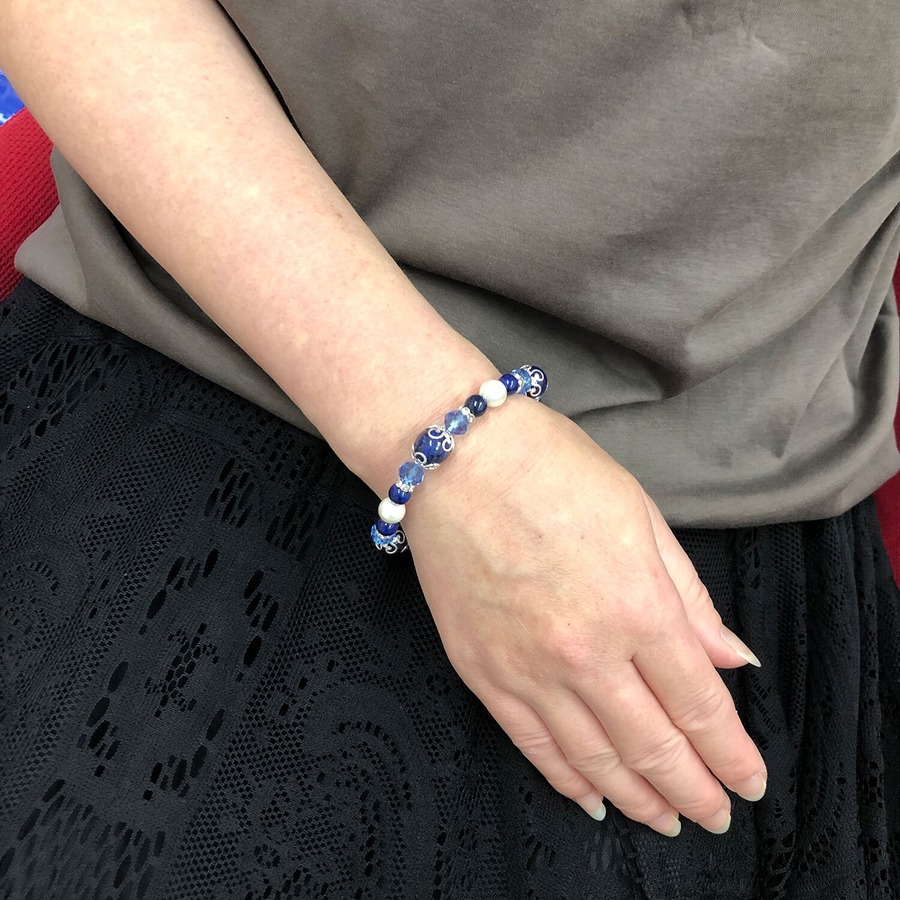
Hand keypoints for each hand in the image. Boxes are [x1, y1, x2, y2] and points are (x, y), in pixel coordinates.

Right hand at [403, 397, 766, 836]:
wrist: (454, 458)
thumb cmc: (552, 468)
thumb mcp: (641, 516)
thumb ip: (688, 595)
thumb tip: (729, 658)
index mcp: (638, 606)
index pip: (700, 706)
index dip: (730, 754)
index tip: (748, 781)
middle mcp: (587, 653)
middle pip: (653, 746)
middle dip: (694, 791)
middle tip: (716, 815)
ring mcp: (528, 668)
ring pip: (594, 759)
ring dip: (638, 798)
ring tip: (665, 820)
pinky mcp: (482, 671)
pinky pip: (531, 744)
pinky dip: (567, 780)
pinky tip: (593, 800)